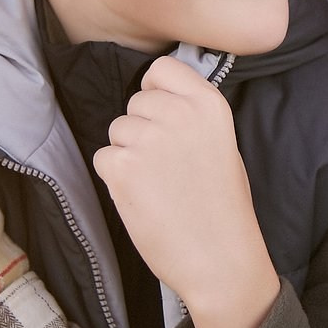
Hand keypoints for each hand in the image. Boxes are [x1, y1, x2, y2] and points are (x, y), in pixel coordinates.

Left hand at [93, 56, 280, 327]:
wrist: (220, 259)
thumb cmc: (224, 208)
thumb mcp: (222, 145)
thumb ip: (191, 117)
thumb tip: (155, 102)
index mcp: (209, 104)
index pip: (162, 68)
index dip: (156, 92)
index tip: (165, 118)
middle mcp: (179, 114)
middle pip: (135, 101)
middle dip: (141, 128)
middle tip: (165, 165)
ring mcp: (149, 139)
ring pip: (117, 130)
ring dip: (128, 154)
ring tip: (157, 184)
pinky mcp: (123, 168)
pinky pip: (103, 157)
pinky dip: (115, 178)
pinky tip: (142, 197)